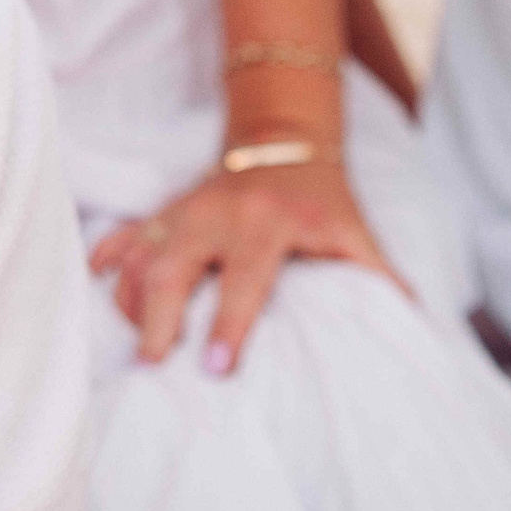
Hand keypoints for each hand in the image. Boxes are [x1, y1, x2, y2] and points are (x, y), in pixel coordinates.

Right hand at [88, 157, 408, 374]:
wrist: (283, 142)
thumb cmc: (324, 202)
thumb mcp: (354, 233)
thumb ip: (379, 277)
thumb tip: (414, 326)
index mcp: (267, 223)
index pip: (244, 280)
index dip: (230, 326)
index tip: (214, 368)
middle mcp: (217, 215)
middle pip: (173, 268)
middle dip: (157, 316)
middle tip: (151, 362)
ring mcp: (184, 210)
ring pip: (140, 254)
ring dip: (129, 299)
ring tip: (133, 341)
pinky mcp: (164, 210)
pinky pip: (125, 233)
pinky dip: (105, 257)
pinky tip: (96, 283)